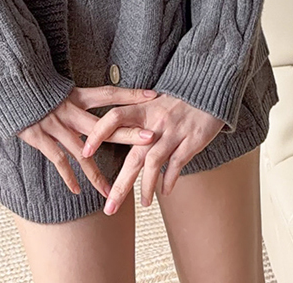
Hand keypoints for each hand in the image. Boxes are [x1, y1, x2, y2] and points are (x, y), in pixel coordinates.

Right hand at [16, 85, 159, 199]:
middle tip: (151, 138)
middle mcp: (70, 110)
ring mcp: (56, 125)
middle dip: (128, 133)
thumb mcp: (59, 88)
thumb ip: (76, 98)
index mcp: (76, 95)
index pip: (109, 93)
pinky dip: (68, 176)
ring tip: (112, 190)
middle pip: (104, 124)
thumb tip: (97, 101)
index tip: (152, 96)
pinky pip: (58, 160)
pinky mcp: (41, 138)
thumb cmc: (35, 89)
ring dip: (98, 172)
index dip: (130, 94)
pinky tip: (77, 191)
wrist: (8, 86)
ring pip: (83, 152)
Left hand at [80, 92, 225, 214]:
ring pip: (153, 163)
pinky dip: (169, 180)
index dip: (98, 133)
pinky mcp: (191, 140)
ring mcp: (173, 132)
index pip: (114, 117)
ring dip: (146, 187)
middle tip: (109, 206)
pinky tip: (164, 191)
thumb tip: (116, 134)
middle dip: (121, 184)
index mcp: (143, 108)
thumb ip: (137, 117)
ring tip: (143, 203)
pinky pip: (176, 164)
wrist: (208, 86)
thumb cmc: (178, 97)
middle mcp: (155, 121)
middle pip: (133, 155)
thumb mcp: (154, 101)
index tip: (84, 152)